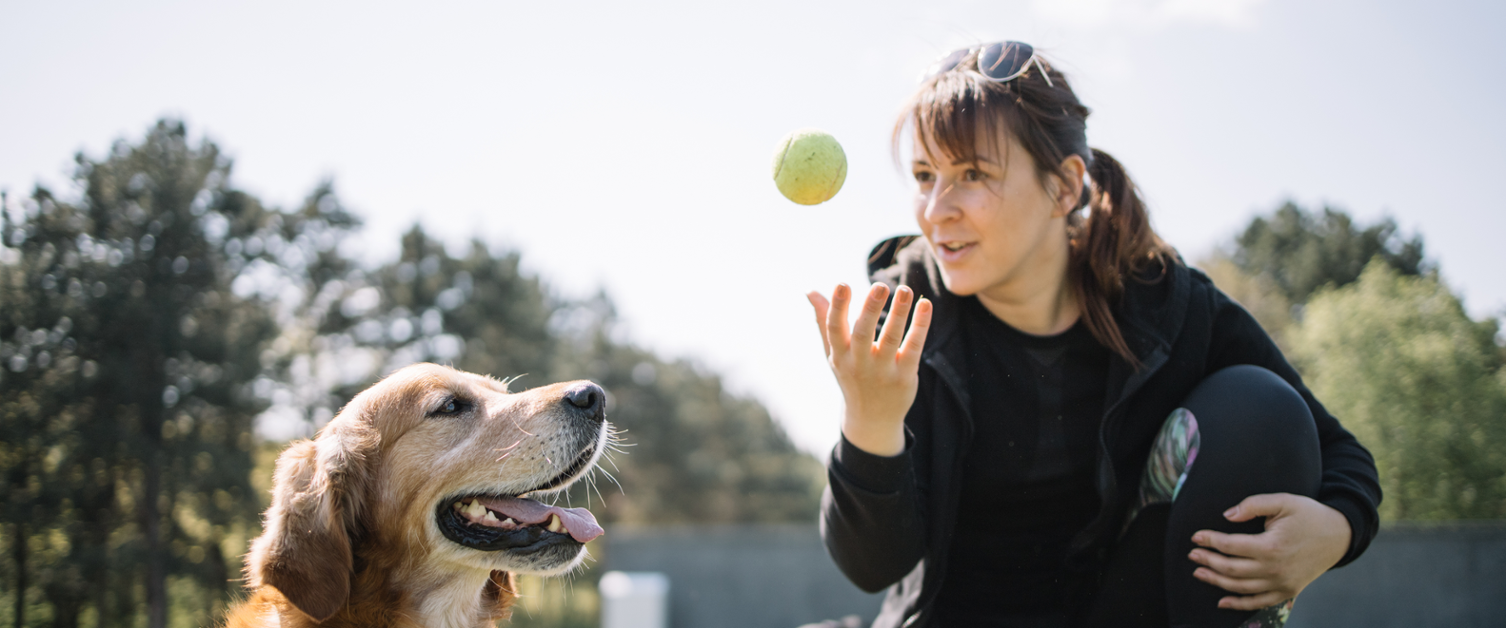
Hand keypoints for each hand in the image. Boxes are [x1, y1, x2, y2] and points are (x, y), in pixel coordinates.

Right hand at [807, 283, 931, 456]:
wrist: (872, 419)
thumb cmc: (852, 377)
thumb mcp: (834, 353)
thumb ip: (824, 321)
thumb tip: (809, 290)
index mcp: (839, 355)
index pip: (834, 329)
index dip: (837, 307)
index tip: (843, 284)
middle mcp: (858, 364)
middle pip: (863, 333)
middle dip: (871, 309)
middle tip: (880, 285)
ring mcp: (882, 372)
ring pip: (890, 339)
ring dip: (899, 313)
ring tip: (906, 290)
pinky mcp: (904, 377)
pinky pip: (913, 348)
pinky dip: (920, 326)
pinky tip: (925, 305)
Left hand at [1187, 493, 1351, 610]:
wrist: (1340, 535)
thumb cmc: (1309, 515)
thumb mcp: (1283, 501)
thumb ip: (1252, 505)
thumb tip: (1226, 516)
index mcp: (1272, 546)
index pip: (1231, 546)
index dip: (1210, 541)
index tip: (1195, 536)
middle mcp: (1275, 569)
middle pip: (1232, 569)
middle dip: (1208, 561)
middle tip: (1192, 554)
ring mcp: (1282, 584)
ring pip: (1241, 588)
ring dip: (1216, 582)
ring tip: (1199, 572)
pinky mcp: (1288, 592)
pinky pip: (1258, 603)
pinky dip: (1239, 604)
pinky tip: (1221, 601)